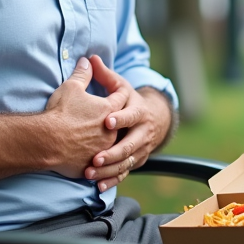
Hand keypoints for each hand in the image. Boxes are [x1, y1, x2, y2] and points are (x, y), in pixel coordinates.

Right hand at [43, 58, 121, 178]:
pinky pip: (101, 165)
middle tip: (115, 118)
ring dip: (111, 144)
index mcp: (109, 110)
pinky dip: (100, 163)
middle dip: (118, 120)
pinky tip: (96, 163)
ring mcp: (102, 149)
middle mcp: (110, 131)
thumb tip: (87, 61)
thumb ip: (83, 74)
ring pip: (113, 147)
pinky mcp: (92, 164)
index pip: (122, 96)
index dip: (119, 90)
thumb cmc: (60, 112)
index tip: (117, 89)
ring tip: (107, 143)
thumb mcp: (72, 87)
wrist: (47, 141)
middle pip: (121, 124)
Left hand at [83, 55, 173, 191]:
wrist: (154, 119)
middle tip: (95, 158)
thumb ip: (105, 75)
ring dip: (109, 169)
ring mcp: (140, 149)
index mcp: (139, 112)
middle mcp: (142, 132)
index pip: (131, 115)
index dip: (120, 119)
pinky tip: (98, 186)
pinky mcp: (135, 161)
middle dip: (113, 152)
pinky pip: (124, 173)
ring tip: (90, 173)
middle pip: (129, 144)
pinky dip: (112, 180)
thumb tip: (89, 57)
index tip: (106, 122)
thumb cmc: (129, 101)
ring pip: (126, 162)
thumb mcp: (121, 87)